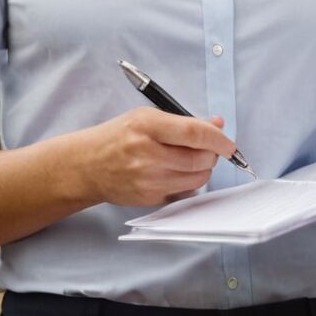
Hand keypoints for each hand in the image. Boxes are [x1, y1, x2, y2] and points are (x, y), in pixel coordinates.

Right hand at [75, 108, 235, 206]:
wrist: (87, 165)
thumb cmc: (118, 136)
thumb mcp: (146, 117)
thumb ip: (183, 121)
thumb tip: (217, 125)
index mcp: (146, 125)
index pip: (194, 133)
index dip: (218, 139)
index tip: (229, 143)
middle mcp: (146, 153)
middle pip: (199, 159)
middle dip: (213, 154)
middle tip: (210, 149)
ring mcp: (147, 179)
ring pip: (196, 178)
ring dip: (204, 169)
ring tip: (194, 159)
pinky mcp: (148, 198)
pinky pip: (184, 192)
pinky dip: (189, 182)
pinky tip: (178, 172)